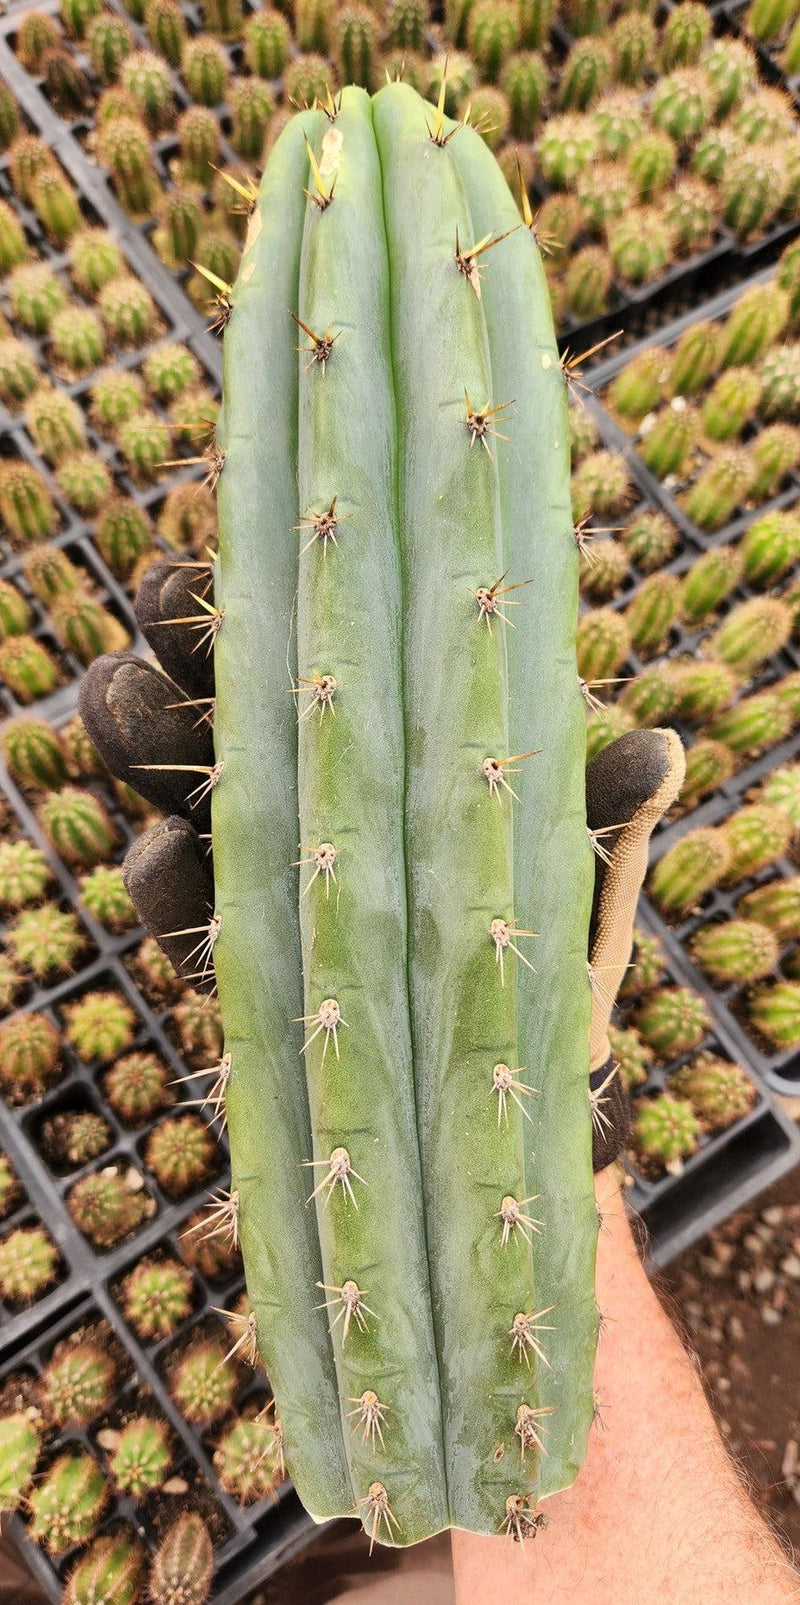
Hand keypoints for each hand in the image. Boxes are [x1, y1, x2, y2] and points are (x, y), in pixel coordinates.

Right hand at [80, 559, 684, 1169]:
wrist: (525, 1088)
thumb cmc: (547, 946)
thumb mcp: (576, 865)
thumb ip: (599, 809)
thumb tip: (660, 756)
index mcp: (375, 752)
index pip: (310, 658)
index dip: (276, 599)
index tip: (256, 548)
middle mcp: (309, 803)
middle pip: (219, 710)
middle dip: (191, 640)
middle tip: (165, 602)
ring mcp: (268, 880)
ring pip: (177, 791)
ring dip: (143, 744)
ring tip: (126, 699)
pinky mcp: (249, 965)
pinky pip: (186, 913)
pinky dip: (166, 879)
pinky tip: (167, 847)